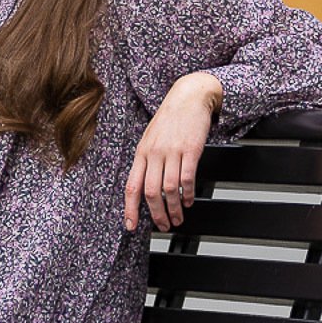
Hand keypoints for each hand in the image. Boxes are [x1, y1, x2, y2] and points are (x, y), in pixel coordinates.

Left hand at [124, 72, 222, 232]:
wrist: (189, 96)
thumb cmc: (170, 119)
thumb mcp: (150, 139)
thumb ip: (147, 162)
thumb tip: (145, 188)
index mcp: (141, 153)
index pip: (132, 186)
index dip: (130, 209)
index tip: (131, 226)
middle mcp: (154, 154)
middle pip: (151, 193)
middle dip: (157, 214)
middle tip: (164, 226)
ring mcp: (172, 152)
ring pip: (170, 189)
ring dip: (175, 209)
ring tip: (179, 218)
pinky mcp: (190, 150)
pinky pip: (187, 178)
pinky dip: (188, 194)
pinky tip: (190, 200)